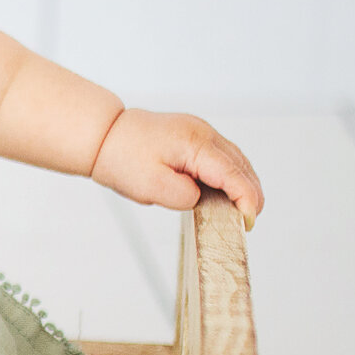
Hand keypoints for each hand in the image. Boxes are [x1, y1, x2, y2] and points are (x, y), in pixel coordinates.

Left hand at [92, 109, 264, 226]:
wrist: (104, 135)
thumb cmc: (122, 158)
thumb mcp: (150, 187)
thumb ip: (183, 197)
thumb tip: (202, 198)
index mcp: (195, 144)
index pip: (232, 175)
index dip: (246, 199)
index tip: (249, 222)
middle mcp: (204, 133)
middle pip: (241, 167)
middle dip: (250, 194)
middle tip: (248, 222)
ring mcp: (201, 132)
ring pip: (236, 160)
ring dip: (243, 184)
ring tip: (243, 210)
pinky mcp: (195, 136)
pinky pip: (223, 156)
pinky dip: (230, 174)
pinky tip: (228, 191)